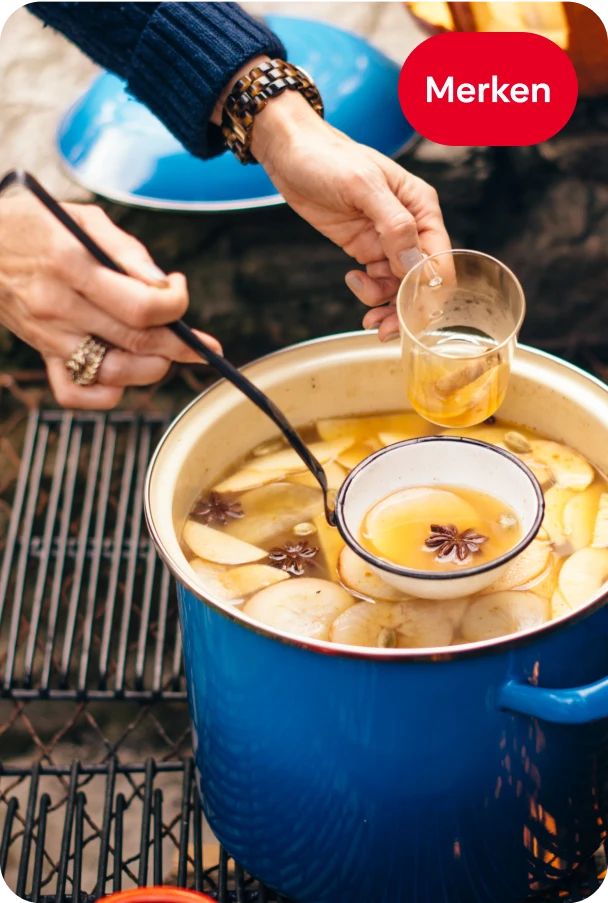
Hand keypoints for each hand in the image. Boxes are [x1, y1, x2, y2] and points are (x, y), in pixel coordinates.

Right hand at [0, 196, 221, 408]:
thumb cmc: (34, 224)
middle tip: (199, 342)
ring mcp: (48, 335)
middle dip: (180, 346)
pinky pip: (74, 393)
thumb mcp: (81, 217)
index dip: (176, 304)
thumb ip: (126, 250)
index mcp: (72, 264)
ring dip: (152, 368)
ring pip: (114, 372)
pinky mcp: (40, 352)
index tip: (179, 289)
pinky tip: (123, 377)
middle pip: (137, 343)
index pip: (143, 306)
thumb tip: (164, 283)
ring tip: (163, 351)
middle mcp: (58, 306)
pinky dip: (105, 396)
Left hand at [252, 90, 450, 340]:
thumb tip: (414, 265)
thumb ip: (393, 224)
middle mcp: (410, 226)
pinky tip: (353, 281)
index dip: (429, 290)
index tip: (410, 311)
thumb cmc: (328, 157)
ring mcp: (387, 239)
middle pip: (421, 279)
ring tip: (368, 318)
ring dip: (386, 305)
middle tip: (385, 329)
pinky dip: (369, 291)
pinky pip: (377, 280)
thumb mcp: (362, 185)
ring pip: (399, 285)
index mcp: (421, 206)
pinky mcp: (365, 248)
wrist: (292, 153)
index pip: (440, 258)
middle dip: (406, 307)